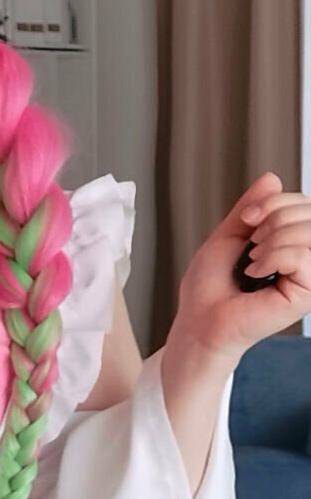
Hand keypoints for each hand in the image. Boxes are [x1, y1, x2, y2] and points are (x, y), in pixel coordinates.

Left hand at [172, 171, 310, 365]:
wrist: (200, 319)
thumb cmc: (210, 287)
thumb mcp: (229, 235)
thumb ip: (253, 208)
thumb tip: (273, 178)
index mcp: (291, 243)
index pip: (306, 205)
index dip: (277, 201)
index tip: (248, 218)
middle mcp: (305, 258)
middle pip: (310, 212)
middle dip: (275, 216)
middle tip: (251, 242)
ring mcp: (308, 276)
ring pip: (308, 231)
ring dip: (272, 238)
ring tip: (253, 259)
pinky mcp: (306, 294)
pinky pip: (302, 256)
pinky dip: (273, 258)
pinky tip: (256, 273)